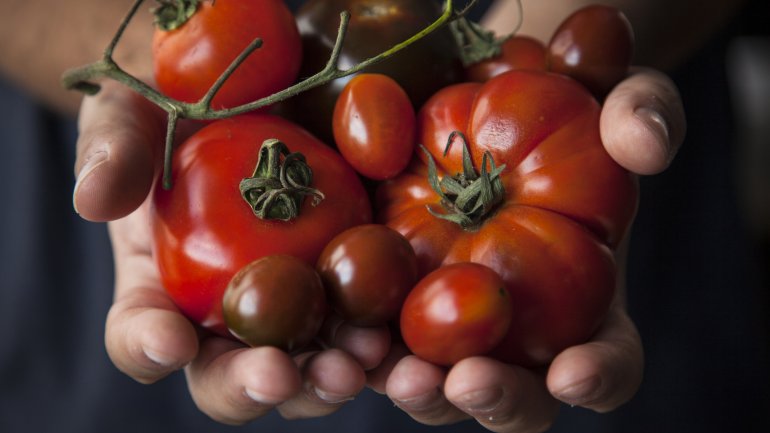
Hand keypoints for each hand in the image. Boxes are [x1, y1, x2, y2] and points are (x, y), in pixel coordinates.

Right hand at [72, 81, 390, 424]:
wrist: (250, 90)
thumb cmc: (175, 109)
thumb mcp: (134, 116)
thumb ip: (115, 152)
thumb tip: (94, 198)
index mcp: (161, 290)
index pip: (141, 335)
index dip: (147, 345)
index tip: (168, 339)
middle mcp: (227, 315)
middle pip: (230, 375)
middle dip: (253, 383)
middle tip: (279, 374)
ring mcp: (293, 306)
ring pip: (306, 367)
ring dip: (328, 377)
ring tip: (356, 362)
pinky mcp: (350, 285)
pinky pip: (367, 326)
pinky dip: (387, 344)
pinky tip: (405, 341)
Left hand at [368, 68, 684, 432]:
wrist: (483, 103)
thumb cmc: (561, 112)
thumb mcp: (611, 97)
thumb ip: (640, 113)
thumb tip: (645, 141)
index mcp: (587, 306)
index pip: (609, 361)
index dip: (599, 376)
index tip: (574, 371)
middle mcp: (520, 333)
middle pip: (518, 398)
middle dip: (496, 398)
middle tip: (464, 382)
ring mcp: (453, 327)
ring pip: (440, 386)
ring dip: (419, 388)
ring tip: (395, 371)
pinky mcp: (392, 305)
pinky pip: (375, 342)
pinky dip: (359, 346)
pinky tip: (341, 331)